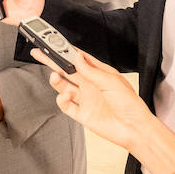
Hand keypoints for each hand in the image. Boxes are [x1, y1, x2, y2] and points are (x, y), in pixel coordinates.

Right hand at [32, 46, 162, 153]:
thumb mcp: (111, 81)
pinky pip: (66, 105)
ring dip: (57, 80)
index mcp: (99, 74)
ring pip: (64, 86)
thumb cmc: (130, 104)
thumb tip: (77, 59)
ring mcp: (85, 99)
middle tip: (40, 53)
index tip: (55, 44)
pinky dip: (61, 100)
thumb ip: (91, 71)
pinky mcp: (81, 113)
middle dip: (53, 61)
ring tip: (54, 75)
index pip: (80, 59)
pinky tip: (65, 96)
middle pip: (68, 70)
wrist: (134, 129)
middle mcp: (90, 85)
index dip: (67, 51)